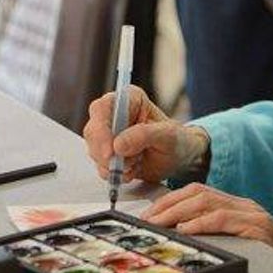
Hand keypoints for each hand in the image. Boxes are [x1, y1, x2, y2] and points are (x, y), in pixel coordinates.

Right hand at [84, 85, 208, 184]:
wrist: (179, 159)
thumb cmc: (177, 141)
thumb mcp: (168, 135)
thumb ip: (144, 135)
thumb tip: (118, 145)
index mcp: (129, 99)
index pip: (102, 108)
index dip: (101, 130)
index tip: (110, 152)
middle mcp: (114, 114)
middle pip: (93, 131)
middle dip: (106, 153)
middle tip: (125, 165)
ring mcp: (108, 135)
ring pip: (94, 150)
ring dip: (114, 164)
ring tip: (137, 163)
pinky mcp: (107, 153)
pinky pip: (101, 166)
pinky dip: (116, 173)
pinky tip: (133, 170)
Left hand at [144, 183, 272, 272]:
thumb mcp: (241, 244)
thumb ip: (218, 236)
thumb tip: (182, 239)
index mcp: (237, 206)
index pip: (196, 192)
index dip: (169, 200)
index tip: (149, 214)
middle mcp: (244, 205)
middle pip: (197, 193)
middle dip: (167, 204)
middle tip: (147, 220)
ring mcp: (252, 214)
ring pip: (207, 202)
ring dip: (178, 212)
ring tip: (159, 224)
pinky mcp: (260, 228)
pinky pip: (225, 219)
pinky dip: (202, 223)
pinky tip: (186, 230)